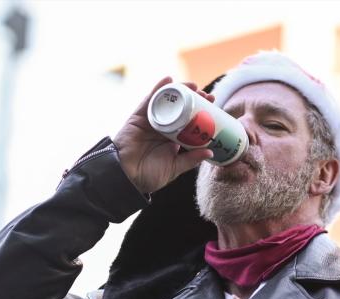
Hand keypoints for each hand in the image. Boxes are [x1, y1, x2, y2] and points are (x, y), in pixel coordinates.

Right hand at [113, 76, 214, 193]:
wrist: (125, 177)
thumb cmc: (148, 176)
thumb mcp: (174, 168)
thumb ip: (190, 160)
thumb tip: (210, 152)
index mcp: (172, 140)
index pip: (189, 123)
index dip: (201, 114)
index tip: (214, 107)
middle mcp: (163, 128)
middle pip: (180, 109)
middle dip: (194, 100)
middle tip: (207, 96)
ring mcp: (151, 121)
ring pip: (167, 102)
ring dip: (179, 91)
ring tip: (192, 85)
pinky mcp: (139, 117)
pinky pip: (149, 100)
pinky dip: (158, 88)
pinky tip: (168, 79)